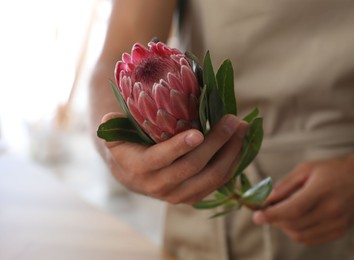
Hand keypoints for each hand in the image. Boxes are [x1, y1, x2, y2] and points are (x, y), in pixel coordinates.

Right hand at [101, 113, 247, 204]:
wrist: (131, 173)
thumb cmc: (127, 145)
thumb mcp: (115, 134)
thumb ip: (112, 125)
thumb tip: (110, 116)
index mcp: (138, 169)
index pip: (159, 159)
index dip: (179, 147)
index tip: (198, 133)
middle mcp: (158, 186)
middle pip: (193, 167)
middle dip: (216, 142)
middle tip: (232, 120)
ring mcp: (178, 195)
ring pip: (211, 177)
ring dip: (231, 153)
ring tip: (242, 129)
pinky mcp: (193, 197)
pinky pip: (218, 183)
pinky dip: (232, 164)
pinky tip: (241, 144)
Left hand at [252, 157, 353, 244]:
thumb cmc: (331, 171)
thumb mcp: (305, 169)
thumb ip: (284, 186)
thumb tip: (265, 201)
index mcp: (322, 191)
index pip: (292, 210)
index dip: (272, 215)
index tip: (256, 216)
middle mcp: (331, 210)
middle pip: (294, 224)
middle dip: (275, 219)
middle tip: (267, 210)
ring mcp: (337, 224)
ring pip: (300, 235)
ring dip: (284, 227)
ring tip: (282, 213)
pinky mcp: (339, 231)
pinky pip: (310, 239)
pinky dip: (297, 232)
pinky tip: (295, 220)